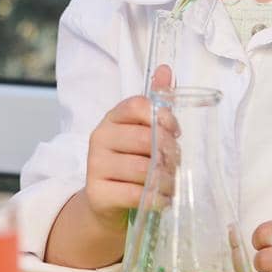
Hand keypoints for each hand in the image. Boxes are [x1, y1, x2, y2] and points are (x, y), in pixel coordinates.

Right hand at [77, 65, 174, 228]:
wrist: (105, 202)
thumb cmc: (130, 161)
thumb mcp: (142, 131)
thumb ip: (156, 102)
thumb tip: (166, 69)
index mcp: (112, 118)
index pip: (136, 105)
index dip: (162, 117)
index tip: (176, 132)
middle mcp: (99, 138)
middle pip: (143, 138)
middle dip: (168, 152)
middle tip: (176, 163)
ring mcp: (95, 166)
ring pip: (141, 169)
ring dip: (166, 180)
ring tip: (172, 185)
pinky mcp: (97, 193)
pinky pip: (134, 194)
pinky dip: (155, 199)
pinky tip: (162, 199)